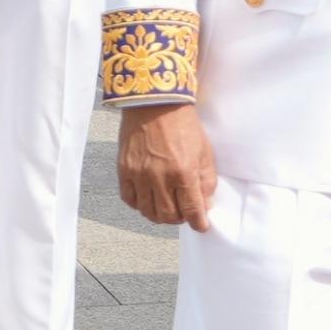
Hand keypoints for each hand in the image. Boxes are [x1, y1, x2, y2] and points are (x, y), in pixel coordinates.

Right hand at [117, 98, 217, 229]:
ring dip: (159, 214)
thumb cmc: (183, 125)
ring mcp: (139, 175)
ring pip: (148, 211)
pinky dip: (140, 204)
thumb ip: (206, 181)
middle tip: (183, 212)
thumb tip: (204, 206)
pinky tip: (148, 198)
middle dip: (179, 219)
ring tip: (166, 206)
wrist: (155, 103)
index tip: (201, 225)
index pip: (191, 210)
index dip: (198, 222)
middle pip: (168, 215)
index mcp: (183, 172)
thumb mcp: (204, 152)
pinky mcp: (124, 170)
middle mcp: (160, 177)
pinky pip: (130, 199)